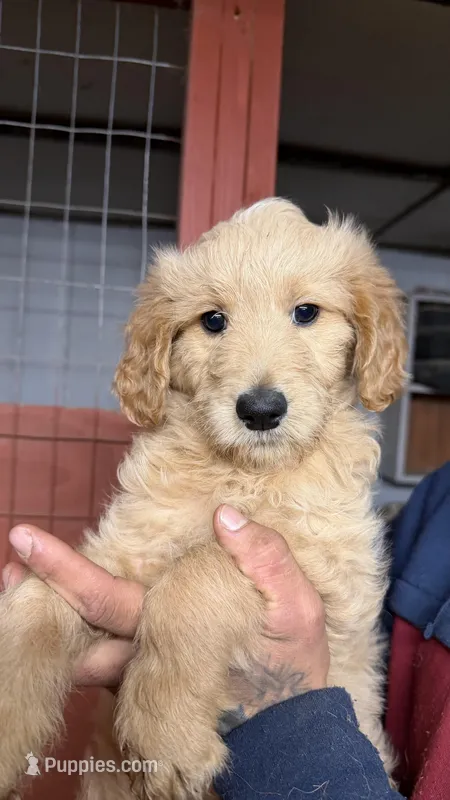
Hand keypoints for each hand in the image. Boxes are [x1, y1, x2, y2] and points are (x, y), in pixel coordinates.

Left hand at [2, 510, 329, 721]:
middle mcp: (143, 656)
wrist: (289, 731)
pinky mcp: (150, 678)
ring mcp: (142, 671)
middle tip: (9, 561)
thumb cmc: (291, 669)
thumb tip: (225, 517)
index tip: (22, 538)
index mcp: (169, 630)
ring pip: (84, 646)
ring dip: (53, 612)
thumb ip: (263, 558)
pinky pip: (104, 654)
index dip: (62, 569)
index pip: (103, 597)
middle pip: (76, 628)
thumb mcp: (296, 607)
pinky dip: (81, 628)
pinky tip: (71, 605)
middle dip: (36, 595)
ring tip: (20, 578)